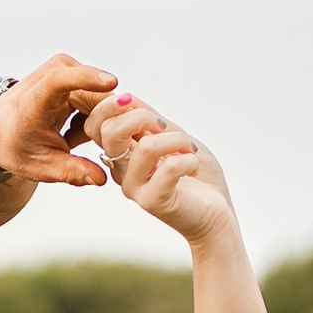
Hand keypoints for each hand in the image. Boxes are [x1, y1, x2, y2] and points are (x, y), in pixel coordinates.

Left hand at [0, 53, 120, 190]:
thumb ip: (71, 172)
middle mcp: (47, 78)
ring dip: (97, 121)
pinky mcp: (73, 74)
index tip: (111, 81)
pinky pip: (96, 95)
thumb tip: (100, 178)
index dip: (87, 78)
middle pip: (92, 93)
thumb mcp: (40, 166)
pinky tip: (72, 132)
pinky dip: (93, 116)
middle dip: (105, 121)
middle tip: (101, 148)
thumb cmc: (15, 145)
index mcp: (33, 101)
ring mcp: (62, 73)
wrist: (0, 131)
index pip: (59, 79)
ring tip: (70, 140)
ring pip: (99, 94)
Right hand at [93, 95, 236, 248]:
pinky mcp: (153, 201)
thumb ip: (152, 120)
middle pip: (108, 132)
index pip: (96, 126)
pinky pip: (168, 168)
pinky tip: (193, 167)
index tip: (131, 100)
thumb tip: (128, 97)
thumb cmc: (198, 177)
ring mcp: (135, 188)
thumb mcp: (175, 137)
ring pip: (146, 147)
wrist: (216, 215)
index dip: (107, 105)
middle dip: (141, 117)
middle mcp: (123, 172)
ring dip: (178, 140)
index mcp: (123, 154)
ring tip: (190, 150)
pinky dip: (188, 160)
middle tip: (164, 126)